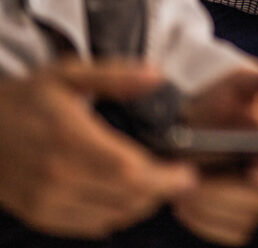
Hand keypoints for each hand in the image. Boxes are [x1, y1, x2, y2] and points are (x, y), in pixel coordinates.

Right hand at [0, 61, 196, 238]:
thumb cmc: (26, 99)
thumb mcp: (69, 74)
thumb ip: (116, 75)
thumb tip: (157, 75)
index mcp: (69, 138)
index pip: (128, 171)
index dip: (164, 177)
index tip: (187, 171)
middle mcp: (57, 175)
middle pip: (126, 197)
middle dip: (161, 191)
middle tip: (180, 178)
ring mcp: (46, 200)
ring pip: (112, 216)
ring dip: (141, 205)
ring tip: (157, 185)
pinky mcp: (39, 214)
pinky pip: (89, 226)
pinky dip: (115, 216)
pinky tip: (125, 198)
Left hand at [173, 63, 257, 245]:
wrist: (196, 125)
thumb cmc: (225, 103)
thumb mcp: (243, 83)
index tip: (254, 172)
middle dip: (229, 193)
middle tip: (195, 181)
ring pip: (245, 223)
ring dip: (210, 206)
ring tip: (183, 190)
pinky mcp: (242, 226)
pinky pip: (226, 233)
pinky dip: (203, 220)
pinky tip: (185, 203)